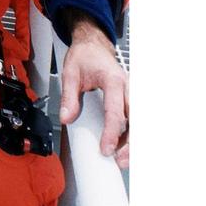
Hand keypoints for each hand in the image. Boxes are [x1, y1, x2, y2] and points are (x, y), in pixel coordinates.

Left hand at [59, 17, 128, 167]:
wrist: (93, 44)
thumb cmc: (84, 56)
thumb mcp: (70, 73)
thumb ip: (69, 96)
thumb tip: (66, 118)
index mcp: (113, 81)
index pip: (115, 112)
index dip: (111, 133)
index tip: (105, 149)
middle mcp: (127, 88)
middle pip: (135, 120)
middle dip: (130, 143)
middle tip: (120, 160)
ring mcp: (131, 93)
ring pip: (138, 122)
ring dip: (133, 141)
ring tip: (123, 159)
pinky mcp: (130, 98)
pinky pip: (135, 119)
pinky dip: (132, 134)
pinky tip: (125, 146)